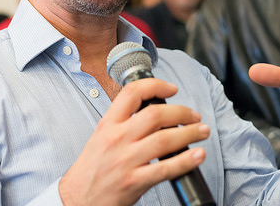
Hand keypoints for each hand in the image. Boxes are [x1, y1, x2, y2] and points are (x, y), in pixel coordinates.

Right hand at [59, 78, 209, 205]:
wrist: (77, 199)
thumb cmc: (92, 169)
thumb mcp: (101, 137)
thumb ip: (123, 122)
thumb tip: (153, 112)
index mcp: (108, 124)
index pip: (132, 93)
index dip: (156, 86)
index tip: (172, 88)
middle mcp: (117, 139)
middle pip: (155, 115)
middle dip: (182, 112)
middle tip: (194, 116)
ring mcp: (126, 160)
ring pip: (165, 139)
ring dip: (190, 133)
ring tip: (202, 132)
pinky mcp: (134, 182)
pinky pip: (165, 168)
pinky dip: (185, 161)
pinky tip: (197, 155)